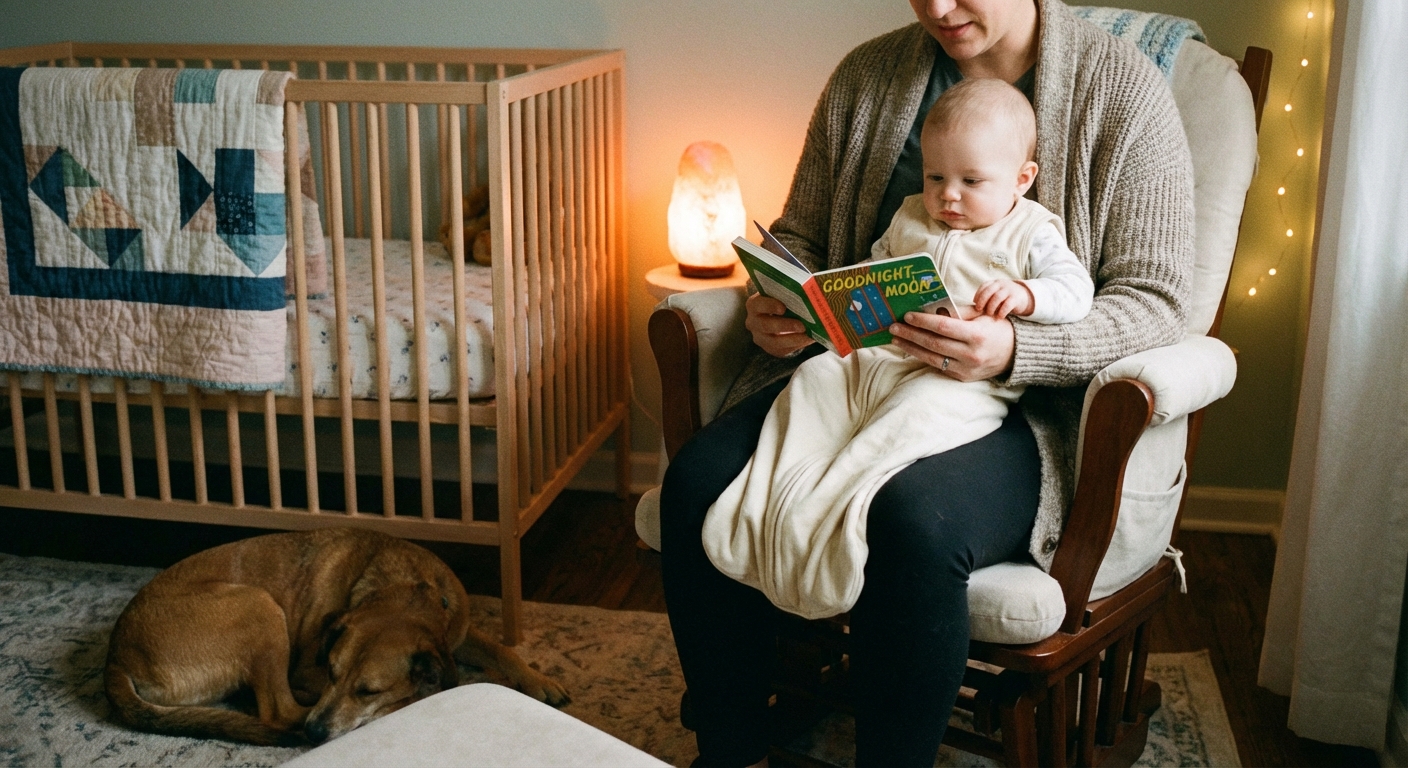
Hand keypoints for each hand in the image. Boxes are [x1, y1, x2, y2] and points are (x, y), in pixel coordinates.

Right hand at [745, 292, 814, 357]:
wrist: (777, 316)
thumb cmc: (780, 300)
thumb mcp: (779, 294)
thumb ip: (787, 292)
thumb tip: (807, 290)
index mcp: (754, 305)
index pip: (757, 305)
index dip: (769, 306)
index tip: (783, 308)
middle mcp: (753, 323)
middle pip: (765, 325)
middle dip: (785, 326)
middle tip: (802, 325)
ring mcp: (761, 338)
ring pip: (774, 342)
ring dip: (793, 339)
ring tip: (809, 335)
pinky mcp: (771, 349)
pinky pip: (783, 349)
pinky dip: (798, 344)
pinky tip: (809, 339)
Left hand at [890, 311, 1015, 380]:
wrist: (1015, 353)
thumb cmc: (996, 328)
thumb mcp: (982, 315)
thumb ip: (958, 312)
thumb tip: (931, 308)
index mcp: (977, 335)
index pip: (943, 327)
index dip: (923, 321)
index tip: (907, 316)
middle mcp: (971, 355)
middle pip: (934, 344)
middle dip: (911, 335)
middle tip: (893, 327)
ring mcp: (966, 369)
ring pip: (932, 358)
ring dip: (911, 348)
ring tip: (896, 339)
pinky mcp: (962, 377)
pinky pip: (939, 366)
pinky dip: (923, 356)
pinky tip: (911, 348)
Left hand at [972, 279, 1033, 319]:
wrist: (1024, 296)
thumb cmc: (1005, 298)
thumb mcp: (996, 294)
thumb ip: (987, 297)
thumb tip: (973, 307)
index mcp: (995, 283)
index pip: (984, 287)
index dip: (978, 295)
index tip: (975, 304)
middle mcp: (1001, 285)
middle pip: (989, 291)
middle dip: (982, 301)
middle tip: (979, 310)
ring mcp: (1009, 290)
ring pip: (997, 297)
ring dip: (991, 306)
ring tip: (989, 314)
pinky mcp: (1016, 298)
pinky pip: (1008, 304)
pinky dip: (1002, 311)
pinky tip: (999, 317)